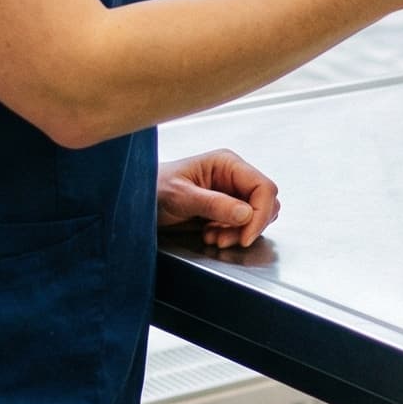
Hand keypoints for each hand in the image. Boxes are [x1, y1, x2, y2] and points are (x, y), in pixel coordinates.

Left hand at [157, 148, 278, 247]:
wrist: (137, 200)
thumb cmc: (153, 187)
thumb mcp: (181, 196)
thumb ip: (213, 203)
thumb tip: (246, 213)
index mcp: (227, 164)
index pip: (263, 187)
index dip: (260, 214)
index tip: (245, 236)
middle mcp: (233, 176)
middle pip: (265, 203)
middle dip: (249, 226)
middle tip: (224, 239)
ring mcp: (231, 192)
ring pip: (255, 216)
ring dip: (238, 232)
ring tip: (212, 237)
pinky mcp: (225, 208)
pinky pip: (242, 225)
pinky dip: (231, 235)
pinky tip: (210, 235)